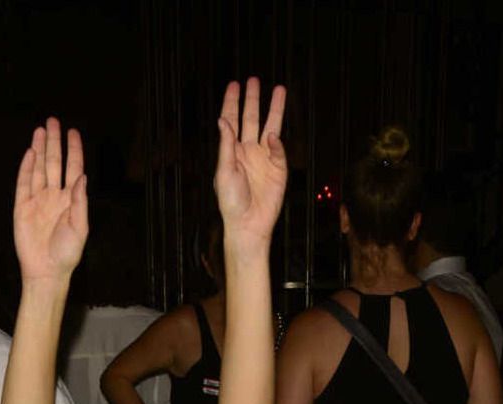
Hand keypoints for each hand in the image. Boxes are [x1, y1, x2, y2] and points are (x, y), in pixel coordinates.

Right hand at [13, 118, 86, 281]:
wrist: (46, 271)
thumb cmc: (66, 253)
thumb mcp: (80, 228)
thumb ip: (80, 201)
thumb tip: (82, 177)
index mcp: (70, 200)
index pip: (73, 169)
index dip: (73, 150)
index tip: (73, 132)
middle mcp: (54, 196)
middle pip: (54, 163)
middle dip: (54, 142)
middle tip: (53, 121)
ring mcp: (38, 200)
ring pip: (39, 169)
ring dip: (40, 149)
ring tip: (41, 130)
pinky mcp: (22, 207)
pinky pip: (24, 183)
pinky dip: (26, 167)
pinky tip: (30, 153)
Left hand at [214, 78, 286, 245]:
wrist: (248, 224)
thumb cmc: (231, 202)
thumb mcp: (224, 172)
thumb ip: (226, 145)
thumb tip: (223, 120)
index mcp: (231, 151)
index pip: (232, 121)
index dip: (232, 103)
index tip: (234, 85)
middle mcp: (247, 151)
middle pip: (251, 118)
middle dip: (253, 99)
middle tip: (254, 80)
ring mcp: (263, 158)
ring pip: (270, 127)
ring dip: (274, 109)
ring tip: (279, 89)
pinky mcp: (278, 169)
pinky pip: (278, 150)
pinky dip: (276, 143)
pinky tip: (272, 136)